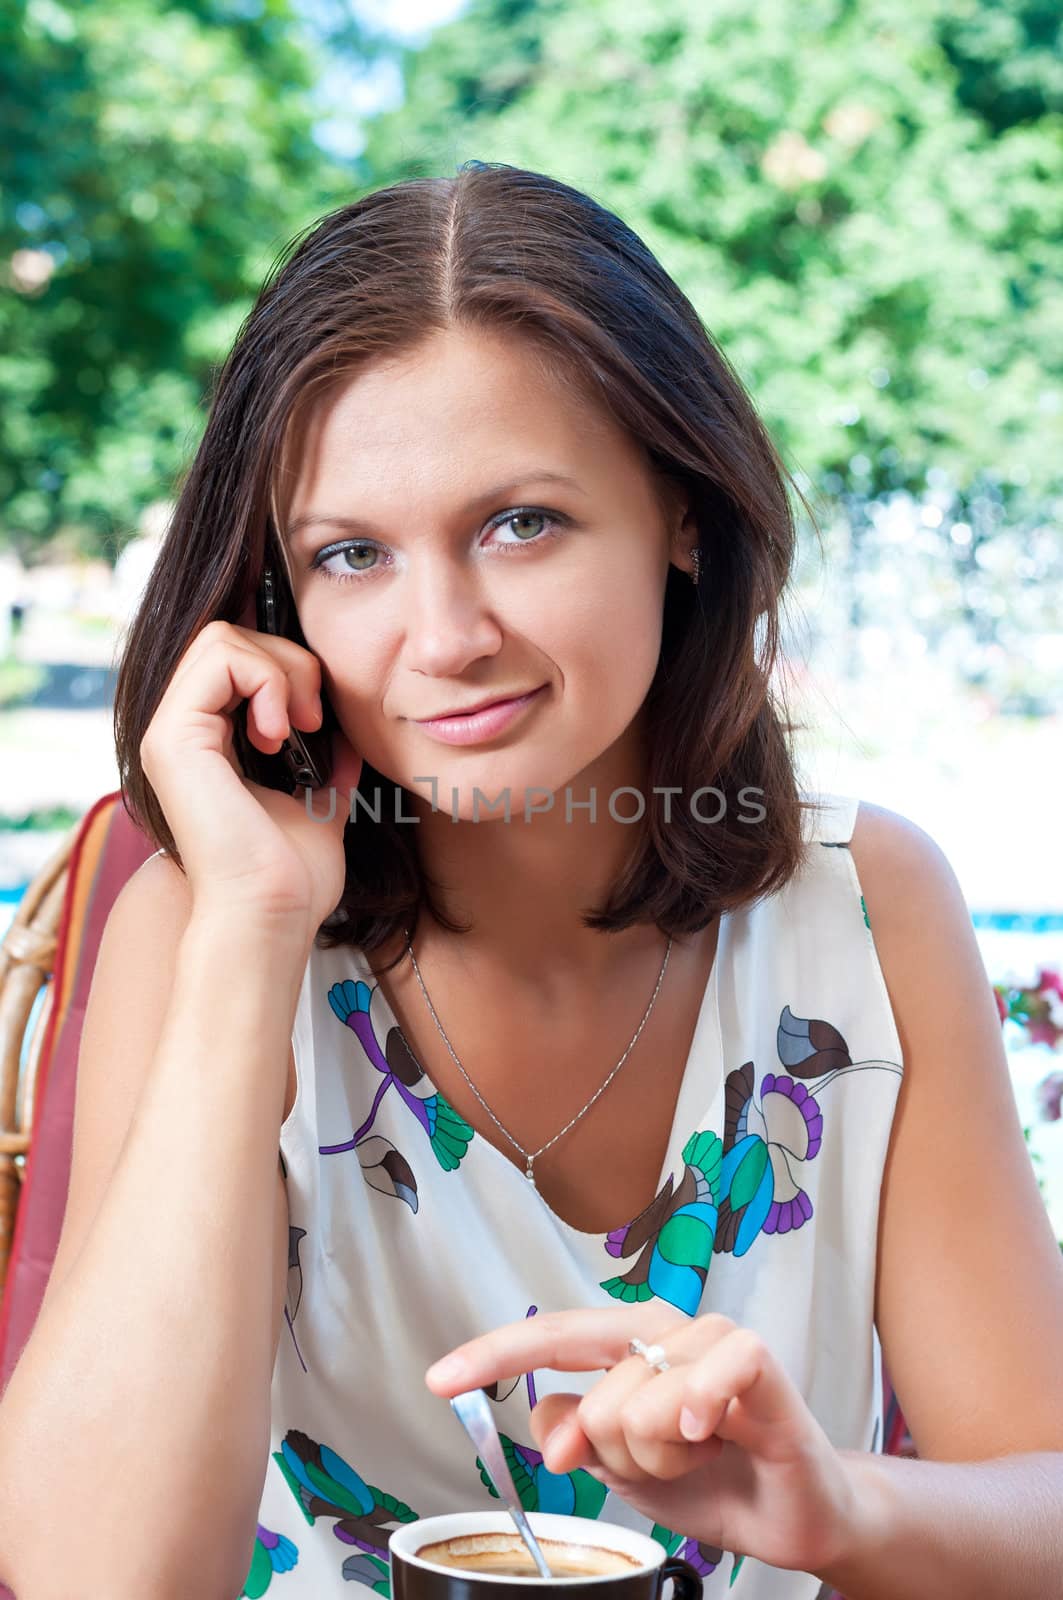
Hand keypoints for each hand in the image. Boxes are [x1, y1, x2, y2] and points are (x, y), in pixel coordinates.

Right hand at [139, 616, 362, 940]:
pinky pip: (219, 656)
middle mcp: (178, 733)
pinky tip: (280, 734)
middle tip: (313, 719)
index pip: (234, 660)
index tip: (318, 717)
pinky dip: (266, 680)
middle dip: (288, 660)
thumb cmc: (293, 876)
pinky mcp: (171, 737)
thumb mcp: (320, 801)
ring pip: (221, 637)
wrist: (274, 913)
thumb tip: (348, 732)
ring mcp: (168, 732)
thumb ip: (327, 762)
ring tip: (298, 725)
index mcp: (206, 744)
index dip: (283, 665)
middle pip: (227, 636)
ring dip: (280, 669)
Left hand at [425, 1305, 859, 1577]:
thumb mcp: (622, 1468)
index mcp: (629, 1343)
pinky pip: (708, 1374)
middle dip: (625, 1457)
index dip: (494, 1356)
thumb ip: (575, 1436)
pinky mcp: (758, 1358)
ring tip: (702, 1456)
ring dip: (669, 1457)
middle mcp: (666, 1328)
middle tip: (670, 1462)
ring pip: (643, 1403)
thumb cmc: (710, 1479)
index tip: (440, 1379)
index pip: (551, 1339)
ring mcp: (712, 1338)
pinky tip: (712, 1436)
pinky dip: (700, 1414)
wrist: (788, 1515)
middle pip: (596, 1397)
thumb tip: (546, 1421)